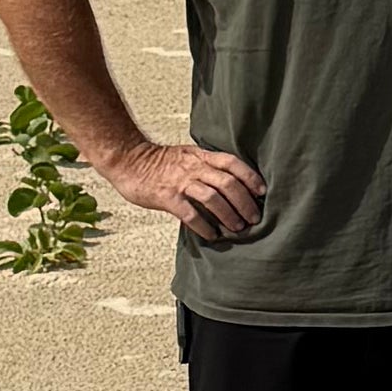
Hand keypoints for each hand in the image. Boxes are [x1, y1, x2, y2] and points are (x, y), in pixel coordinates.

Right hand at [97, 137, 264, 242]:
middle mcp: (194, 167)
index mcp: (201, 156)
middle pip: (228, 183)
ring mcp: (180, 182)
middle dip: (245, 202)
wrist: (128, 161)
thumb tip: (233, 183)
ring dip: (228, 215)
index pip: (233, 163)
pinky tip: (212, 235)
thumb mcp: (189, 155)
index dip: (250, 177)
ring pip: (213, 198)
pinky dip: (204, 226)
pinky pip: (190, 214)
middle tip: (254, 217)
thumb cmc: (161, 162)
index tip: (263, 192)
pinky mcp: (167, 197)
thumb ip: (208, 165)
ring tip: (237, 227)